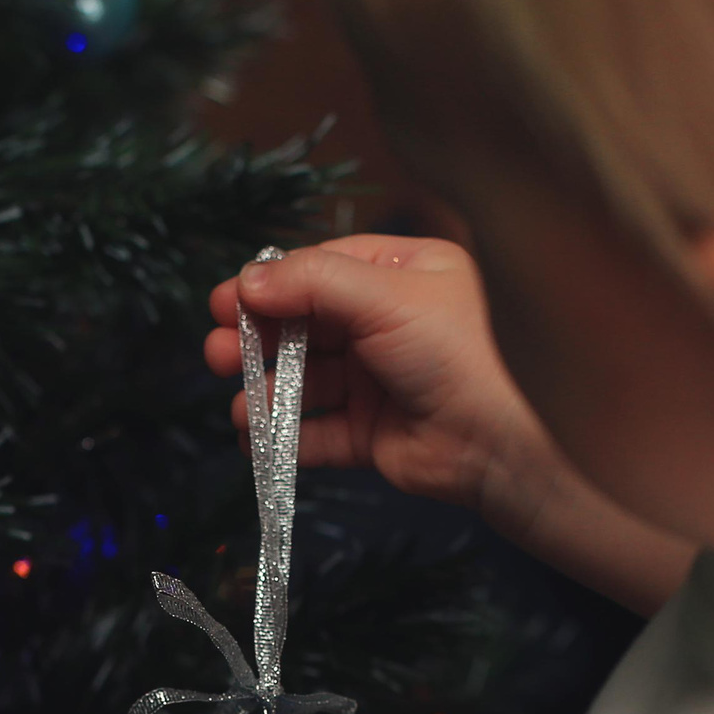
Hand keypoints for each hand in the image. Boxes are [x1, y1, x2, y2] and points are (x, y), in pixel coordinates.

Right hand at [208, 237, 552, 519]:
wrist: (496, 444)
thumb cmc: (456, 356)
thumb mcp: (383, 297)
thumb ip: (311, 282)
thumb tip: (248, 280)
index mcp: (405, 274)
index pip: (323, 269)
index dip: (272, 285)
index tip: (227, 301)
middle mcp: (390, 324)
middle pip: (305, 326)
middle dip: (258, 341)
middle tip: (217, 351)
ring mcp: (378, 379)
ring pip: (304, 381)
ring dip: (265, 392)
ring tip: (239, 405)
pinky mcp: (371, 432)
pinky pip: (315, 432)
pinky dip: (282, 436)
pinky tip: (255, 438)